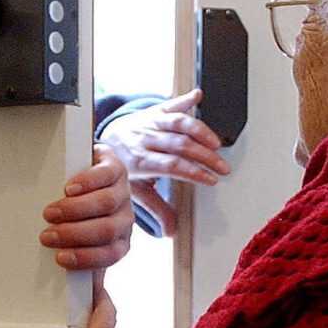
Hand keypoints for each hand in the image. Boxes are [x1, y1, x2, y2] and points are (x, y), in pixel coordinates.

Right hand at [40, 145, 133, 269]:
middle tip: (48, 235)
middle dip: (75, 234)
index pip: (110, 255)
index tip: (60, 259)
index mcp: (119, 241)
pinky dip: (85, 184)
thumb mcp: (84, 239)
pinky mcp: (117, 168)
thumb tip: (62, 298)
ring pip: (105, 204)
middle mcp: (126, 219)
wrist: (99, 171)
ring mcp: (124, 193)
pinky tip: (68, 189)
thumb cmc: (86, 213)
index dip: (86, 258)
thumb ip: (78, 257)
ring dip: (75, 210)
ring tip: (51, 212)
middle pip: (107, 230)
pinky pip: (104, 176)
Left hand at [100, 89, 230, 235]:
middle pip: (179, 145)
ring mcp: (150, 122)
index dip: (193, 172)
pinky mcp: (155, 110)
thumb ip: (155, 209)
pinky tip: (198, 96)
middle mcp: (145, 138)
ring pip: (178, 123)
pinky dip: (185, 99)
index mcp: (140, 160)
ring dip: (201, 131)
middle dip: (205, 156)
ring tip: (217, 143)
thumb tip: (170, 232)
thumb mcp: (134, 190)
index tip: (211, 179)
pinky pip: (171, 103)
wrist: (104, 141)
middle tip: (222, 167)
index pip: (171, 165)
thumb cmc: (123, 167)